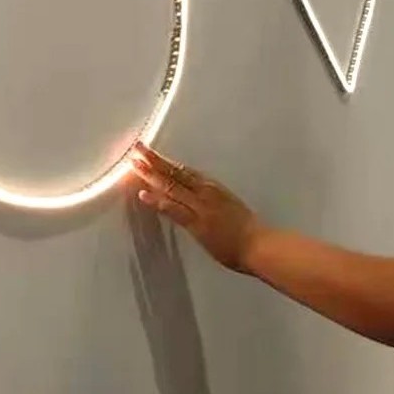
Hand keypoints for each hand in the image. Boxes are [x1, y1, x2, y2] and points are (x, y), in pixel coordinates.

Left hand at [130, 142, 261, 273]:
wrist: (259, 244)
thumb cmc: (248, 231)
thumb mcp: (229, 207)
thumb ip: (212, 202)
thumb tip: (199, 202)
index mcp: (212, 188)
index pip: (183, 171)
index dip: (165, 161)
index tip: (150, 153)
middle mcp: (205, 192)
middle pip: (174, 172)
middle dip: (153, 160)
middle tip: (137, 148)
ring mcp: (200, 207)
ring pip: (171, 186)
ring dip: (150, 175)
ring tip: (134, 164)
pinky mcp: (198, 223)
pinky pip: (174, 209)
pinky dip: (158, 201)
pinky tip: (144, 195)